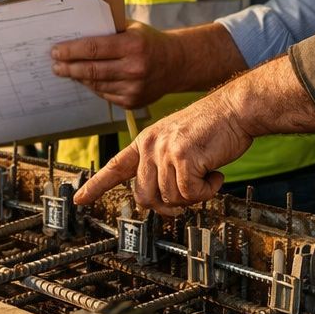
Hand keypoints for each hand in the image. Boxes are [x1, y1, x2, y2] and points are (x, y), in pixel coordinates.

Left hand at [50, 22, 178, 108]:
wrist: (176, 64)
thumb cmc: (149, 42)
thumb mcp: (132, 28)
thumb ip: (108, 29)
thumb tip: (76, 31)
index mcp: (133, 45)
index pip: (93, 48)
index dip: (71, 51)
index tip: (56, 51)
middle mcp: (134, 68)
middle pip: (91, 69)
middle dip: (68, 67)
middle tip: (55, 65)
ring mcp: (134, 88)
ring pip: (95, 84)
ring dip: (78, 77)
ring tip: (66, 71)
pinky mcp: (132, 102)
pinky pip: (104, 94)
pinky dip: (92, 86)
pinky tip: (85, 79)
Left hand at [73, 92, 252, 215]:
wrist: (235, 109)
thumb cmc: (213, 127)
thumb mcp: (179, 142)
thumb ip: (164, 166)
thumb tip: (165, 200)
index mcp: (146, 141)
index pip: (115, 166)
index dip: (96, 186)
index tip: (79, 199)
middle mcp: (150, 146)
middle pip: (146, 197)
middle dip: (170, 204)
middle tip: (191, 193)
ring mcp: (164, 151)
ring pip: (171, 198)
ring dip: (194, 194)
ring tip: (207, 174)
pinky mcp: (183, 158)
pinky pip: (191, 194)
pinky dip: (208, 190)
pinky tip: (216, 173)